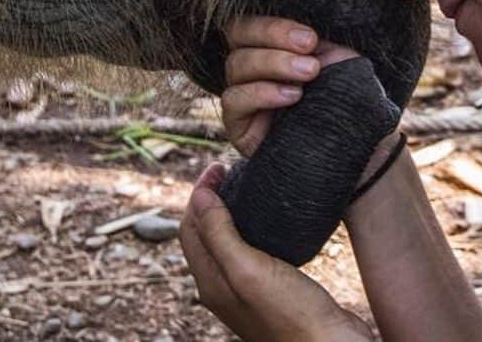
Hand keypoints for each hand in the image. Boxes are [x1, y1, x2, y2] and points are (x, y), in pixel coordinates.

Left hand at [181, 162, 374, 341]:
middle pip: (206, 233)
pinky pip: (254, 250)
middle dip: (212, 198)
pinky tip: (275, 217)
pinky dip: (255, 226)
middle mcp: (224, 287)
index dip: (199, 194)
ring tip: (251, 185)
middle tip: (232, 169)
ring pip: (229, 240)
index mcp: (210, 283)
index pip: (190, 228)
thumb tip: (198, 195)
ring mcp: (249, 289)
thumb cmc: (290, 315)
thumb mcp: (247, 269)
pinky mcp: (274, 289)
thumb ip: (219, 233)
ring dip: (233, 210)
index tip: (219, 166)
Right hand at [222, 16, 359, 156]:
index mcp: (266, 45)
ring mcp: (239, 94)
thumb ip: (314, 43)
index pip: (251, 23)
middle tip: (309, 48)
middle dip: (274, 37)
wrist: (347, 146)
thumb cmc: (339, 98)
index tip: (310, 38)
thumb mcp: (334, 62)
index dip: (275, 26)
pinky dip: (262, 93)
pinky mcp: (236, 125)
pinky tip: (292, 96)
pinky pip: (234, 100)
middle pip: (238, 35)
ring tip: (308, 73)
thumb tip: (302, 34)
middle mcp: (247, 66)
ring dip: (273, 63)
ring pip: (236, 65)